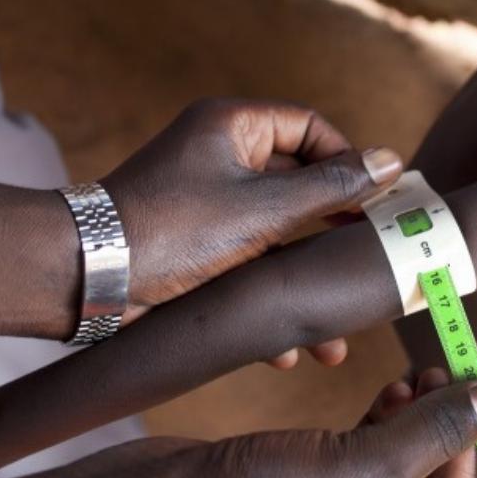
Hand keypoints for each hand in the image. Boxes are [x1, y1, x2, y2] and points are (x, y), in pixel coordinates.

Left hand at [101, 98, 401, 324]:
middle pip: (300, 189)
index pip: (311, 128)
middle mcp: (222, 159)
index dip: (348, 163)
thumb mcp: (263, 210)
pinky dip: (266, 302)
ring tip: (331, 339)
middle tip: (367, 271)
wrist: (86, 280)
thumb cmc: (169, 230)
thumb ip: (331, 189)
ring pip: (277, 239)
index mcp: (234, 128)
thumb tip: (390, 162)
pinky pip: (247, 268)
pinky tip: (283, 350)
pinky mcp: (197, 250)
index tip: (378, 205)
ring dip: (302, 284)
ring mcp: (209, 206)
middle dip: (332, 239)